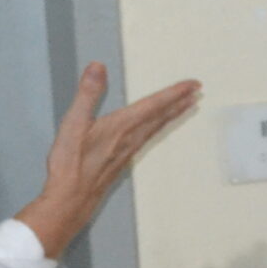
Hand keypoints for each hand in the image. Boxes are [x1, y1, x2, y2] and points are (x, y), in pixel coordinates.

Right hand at [14, 65, 201, 258]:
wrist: (69, 201)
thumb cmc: (69, 166)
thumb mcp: (73, 124)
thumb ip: (87, 94)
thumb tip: (97, 67)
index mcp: (120, 126)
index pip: (153, 105)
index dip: (174, 92)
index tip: (193, 84)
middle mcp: (129, 139)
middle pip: (161, 116)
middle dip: (180, 101)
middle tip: (197, 91)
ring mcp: (127, 152)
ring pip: (156, 128)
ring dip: (173, 115)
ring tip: (187, 106)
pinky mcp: (122, 162)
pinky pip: (147, 139)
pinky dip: (158, 128)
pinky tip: (156, 129)